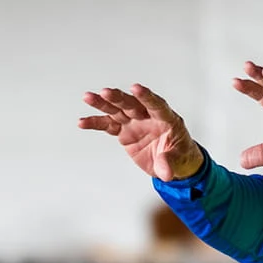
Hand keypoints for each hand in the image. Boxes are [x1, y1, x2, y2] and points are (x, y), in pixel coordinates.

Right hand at [79, 84, 202, 181]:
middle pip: (132, 104)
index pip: (157, 105)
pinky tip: (82, 122)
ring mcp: (135, 122)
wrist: (171, 162)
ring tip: (88, 97)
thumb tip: (165, 174)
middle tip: (106, 92)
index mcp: (167, 119)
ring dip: (103, 103)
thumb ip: (169, 164)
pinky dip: (96, 123)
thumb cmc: (179, 156)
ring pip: (117, 110)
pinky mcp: (124, 131)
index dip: (147, 97)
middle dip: (119, 98)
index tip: (135, 88)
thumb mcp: (178, 161)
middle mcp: (148, 117)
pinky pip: (108, 125)